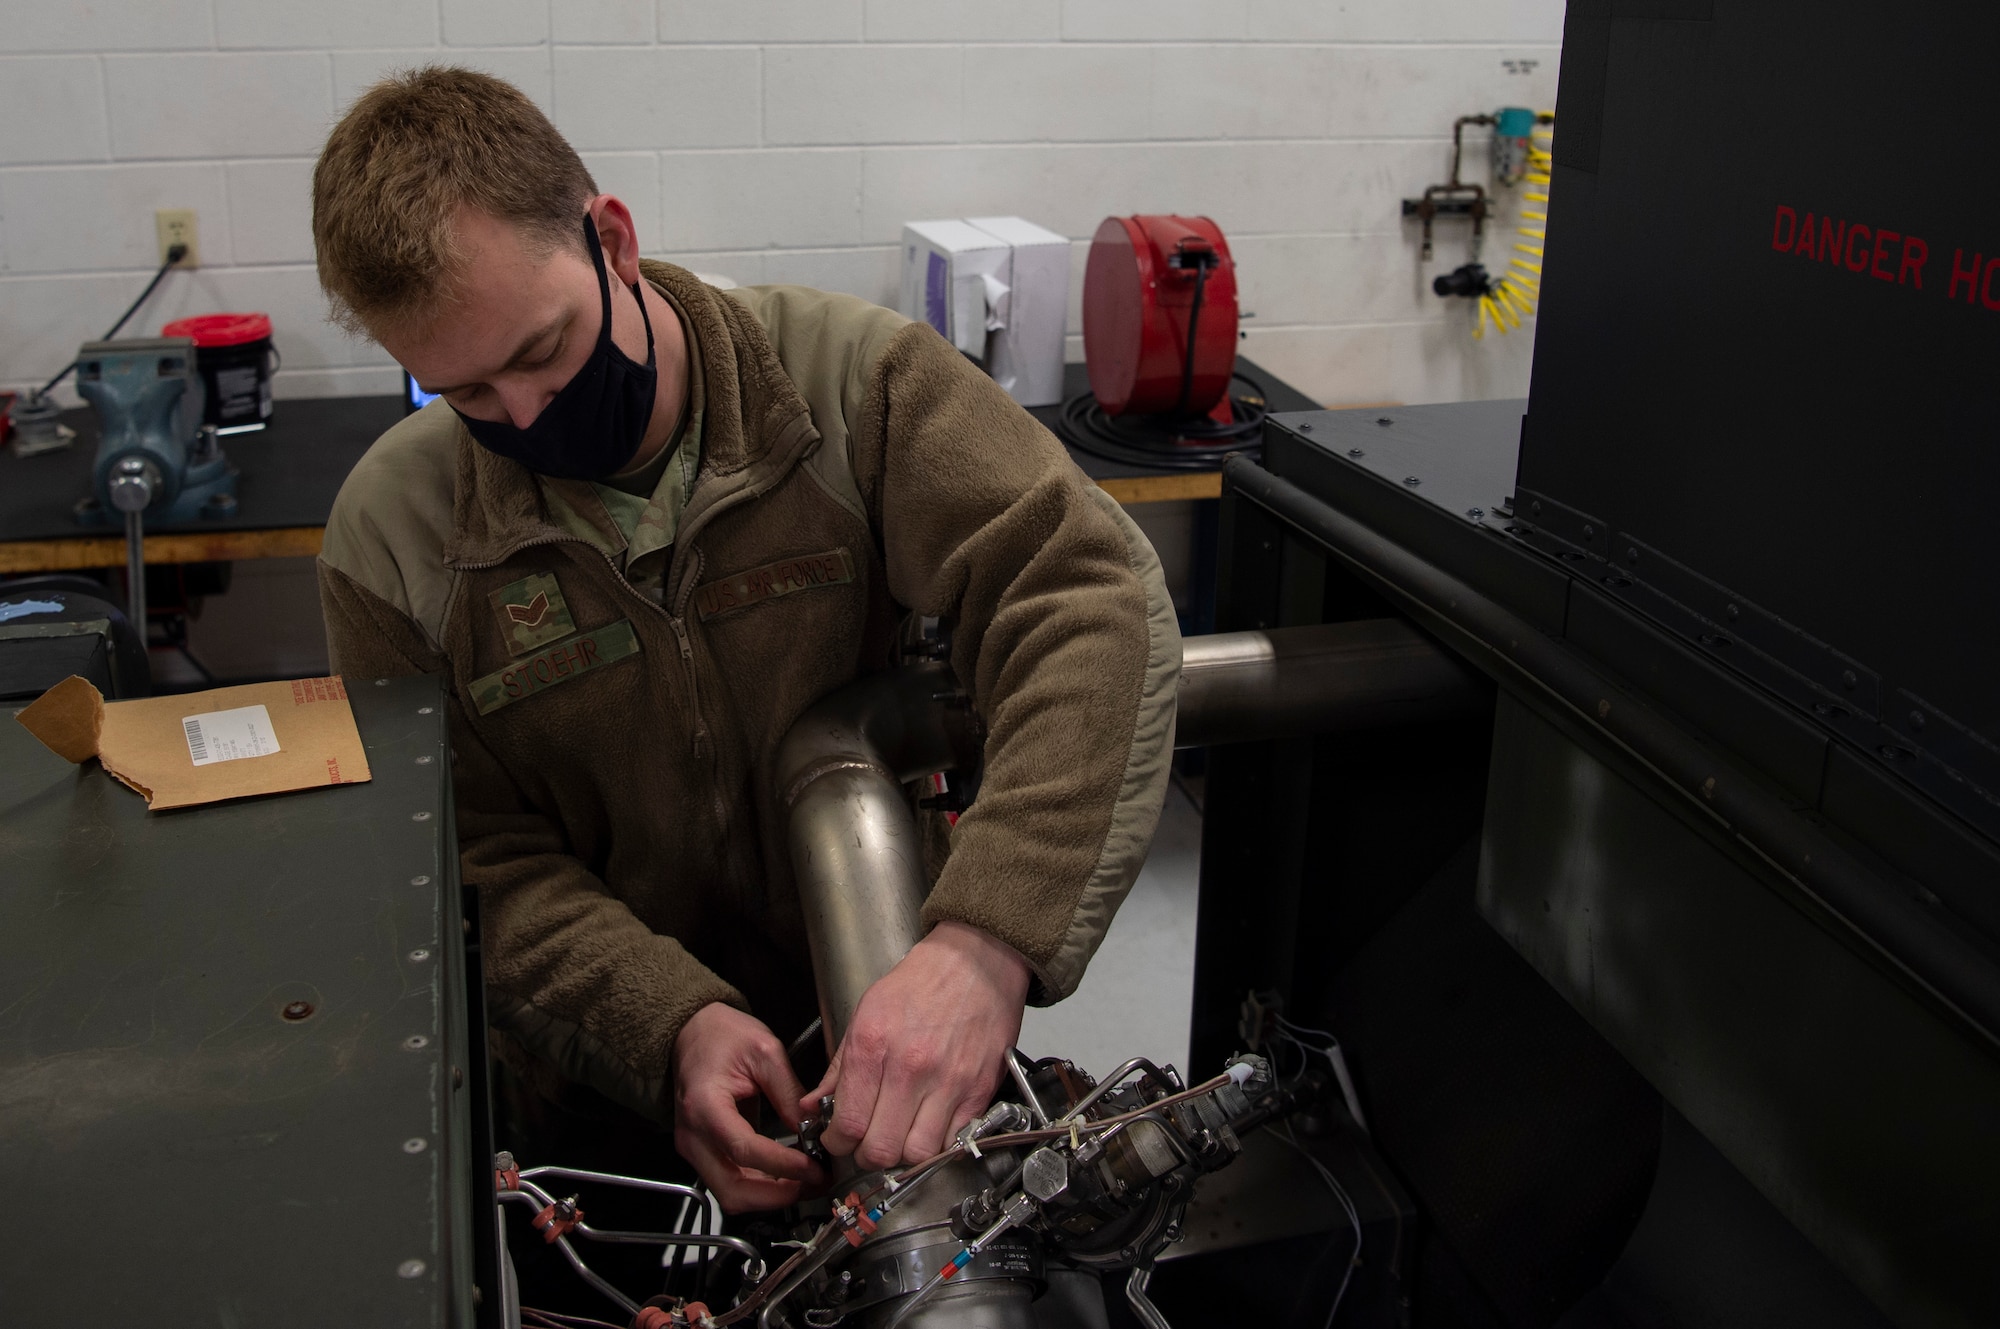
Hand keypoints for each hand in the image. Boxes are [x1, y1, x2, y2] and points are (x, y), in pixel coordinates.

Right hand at [672, 1002, 823, 1211]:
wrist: (692, 1031)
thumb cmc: (722, 1035)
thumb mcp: (765, 1052)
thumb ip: (790, 1094)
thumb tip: (813, 1129)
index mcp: (705, 1105)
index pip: (745, 1149)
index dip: (783, 1165)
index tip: (813, 1167)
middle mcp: (693, 1135)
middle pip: (733, 1188)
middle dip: (778, 1194)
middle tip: (814, 1183)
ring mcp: (694, 1147)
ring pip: (731, 1194)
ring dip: (771, 1196)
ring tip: (807, 1182)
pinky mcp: (702, 1152)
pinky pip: (730, 1182)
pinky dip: (760, 1188)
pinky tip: (787, 1176)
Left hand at [802, 921, 1031, 1170]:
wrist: (977, 961)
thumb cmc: (923, 981)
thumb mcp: (866, 1011)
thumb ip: (839, 1066)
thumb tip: (814, 1105)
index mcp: (873, 1045)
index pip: (847, 1123)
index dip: (837, 1142)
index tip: (839, 1140)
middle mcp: (910, 1068)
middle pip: (881, 1149)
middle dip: (867, 1156)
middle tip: (867, 1144)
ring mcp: (947, 1082)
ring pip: (918, 1154)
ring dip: (904, 1155)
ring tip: (899, 1137)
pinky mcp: (978, 1090)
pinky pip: (952, 1141)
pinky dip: (938, 1144)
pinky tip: (928, 1127)